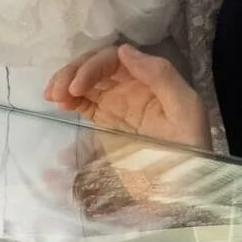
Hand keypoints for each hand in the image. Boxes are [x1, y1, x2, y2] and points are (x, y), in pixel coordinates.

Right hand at [44, 43, 208, 148]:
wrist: (183, 190)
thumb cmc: (190, 150)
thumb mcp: (186, 110)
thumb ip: (161, 77)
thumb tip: (123, 51)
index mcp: (150, 78)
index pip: (114, 60)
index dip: (91, 67)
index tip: (76, 87)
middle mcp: (131, 86)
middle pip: (95, 67)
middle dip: (72, 73)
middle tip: (55, 92)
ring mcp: (117, 104)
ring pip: (85, 82)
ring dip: (65, 83)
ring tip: (51, 96)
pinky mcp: (106, 123)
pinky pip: (84, 104)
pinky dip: (69, 100)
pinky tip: (59, 104)